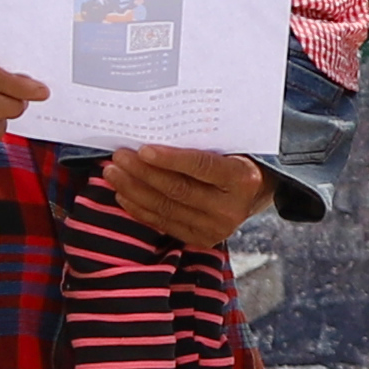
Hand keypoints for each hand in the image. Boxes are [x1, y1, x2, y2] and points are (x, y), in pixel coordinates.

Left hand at [99, 144, 269, 245]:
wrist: (255, 192)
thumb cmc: (237, 159)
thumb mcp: (230, 146)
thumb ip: (202, 142)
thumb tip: (155, 129)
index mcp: (242, 179)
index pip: (201, 166)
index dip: (170, 159)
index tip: (143, 149)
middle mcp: (231, 208)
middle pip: (178, 190)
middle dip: (143, 172)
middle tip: (119, 156)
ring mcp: (216, 228)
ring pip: (166, 208)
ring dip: (134, 190)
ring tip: (113, 173)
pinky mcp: (201, 239)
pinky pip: (163, 223)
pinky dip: (140, 209)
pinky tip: (123, 194)